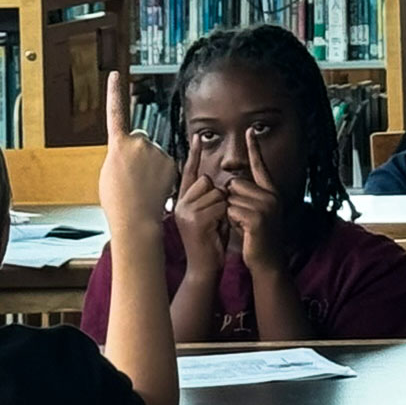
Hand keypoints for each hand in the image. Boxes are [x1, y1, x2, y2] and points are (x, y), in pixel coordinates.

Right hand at [98, 72, 174, 240]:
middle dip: (138, 153)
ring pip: (154, 153)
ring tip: (143, 186)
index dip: (115, 93)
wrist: (136, 219)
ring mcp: (156, 151)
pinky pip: (166, 163)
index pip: (116, 112)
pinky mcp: (171, 161)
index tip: (115, 74)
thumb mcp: (109, 172)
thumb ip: (119, 154)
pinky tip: (155, 187)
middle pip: (140, 140)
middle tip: (133, 176)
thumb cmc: (118, 201)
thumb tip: (127, 150)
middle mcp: (138, 142)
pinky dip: (162, 173)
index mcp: (117, 145)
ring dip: (150, 165)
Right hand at [171, 135, 226, 278]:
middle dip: (218, 195)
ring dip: (222, 207)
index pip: (189, 172)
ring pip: (216, 192)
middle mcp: (181, 203)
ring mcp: (186, 210)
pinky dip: (224, 216)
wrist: (203, 267)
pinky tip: (217, 229)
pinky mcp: (195, 219)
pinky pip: (219, 205)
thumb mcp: (208, 215)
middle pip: (208, 180)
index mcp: (183, 200)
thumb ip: (208, 198)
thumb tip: (216, 182)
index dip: (194, 154)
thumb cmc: (209, 241)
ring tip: (216, 224)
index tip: (198, 136)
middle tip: (216, 216)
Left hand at [225, 128, 287, 273]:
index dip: (255, 148)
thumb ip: (248, 196)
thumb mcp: (255, 213)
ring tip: (243, 226)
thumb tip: (231, 184)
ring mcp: (266, 207)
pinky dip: (231, 221)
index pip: (260, 166)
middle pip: (235, 184)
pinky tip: (242, 231)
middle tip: (243, 219)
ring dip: (230, 213)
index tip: (250, 131)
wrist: (267, 262)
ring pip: (231, 198)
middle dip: (231, 201)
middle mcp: (271, 196)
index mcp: (271, 192)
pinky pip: (231, 210)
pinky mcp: (257, 218)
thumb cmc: (256, 237)